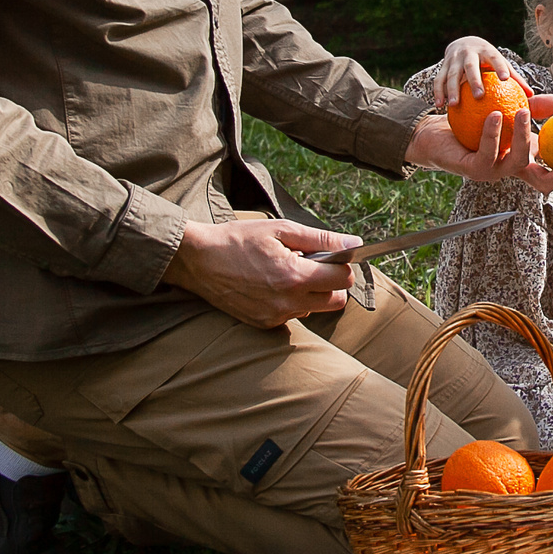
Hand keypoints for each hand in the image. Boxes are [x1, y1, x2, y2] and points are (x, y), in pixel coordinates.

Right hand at [166, 217, 356, 328]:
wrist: (199, 260)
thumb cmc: (239, 239)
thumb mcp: (281, 229)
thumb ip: (321, 239)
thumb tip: (354, 243)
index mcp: (295, 276)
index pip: (344, 280)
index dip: (344, 266)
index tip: (334, 257)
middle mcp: (288, 302)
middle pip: (335, 301)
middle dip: (332, 283)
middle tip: (314, 265)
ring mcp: (275, 316)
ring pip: (314, 309)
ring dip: (310, 293)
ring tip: (285, 272)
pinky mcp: (264, 324)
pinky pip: (292, 315)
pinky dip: (291, 302)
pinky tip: (272, 285)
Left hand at [406, 94, 552, 194]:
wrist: (440, 129)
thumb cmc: (478, 120)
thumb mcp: (513, 108)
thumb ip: (539, 107)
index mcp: (527, 160)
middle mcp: (513, 171)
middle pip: (543, 181)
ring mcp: (495, 173)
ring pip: (516, 163)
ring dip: (521, 137)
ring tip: (519, 112)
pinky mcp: (474, 170)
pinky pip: (488, 153)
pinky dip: (493, 134)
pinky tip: (495, 115)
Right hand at [432, 36, 510, 109]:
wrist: (463, 43)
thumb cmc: (488, 59)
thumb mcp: (500, 63)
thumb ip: (515, 78)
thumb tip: (532, 96)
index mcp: (486, 51)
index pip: (495, 58)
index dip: (500, 67)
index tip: (506, 78)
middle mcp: (469, 53)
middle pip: (471, 66)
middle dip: (474, 80)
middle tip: (479, 96)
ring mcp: (454, 59)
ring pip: (452, 74)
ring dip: (452, 89)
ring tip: (454, 105)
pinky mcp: (443, 66)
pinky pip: (439, 80)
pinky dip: (438, 92)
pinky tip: (440, 105)